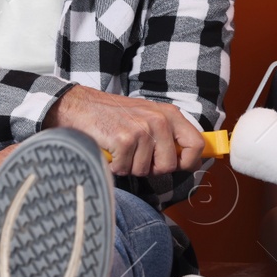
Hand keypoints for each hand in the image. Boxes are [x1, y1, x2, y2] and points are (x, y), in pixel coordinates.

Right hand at [45, 85, 203, 176]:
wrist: (80, 106)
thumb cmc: (114, 115)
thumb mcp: (148, 117)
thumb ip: (169, 136)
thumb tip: (190, 161)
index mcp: (170, 114)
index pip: (196, 145)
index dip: (190, 162)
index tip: (179, 167)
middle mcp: (159, 120)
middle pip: (169, 165)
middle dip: (151, 168)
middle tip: (137, 155)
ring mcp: (142, 129)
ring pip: (145, 171)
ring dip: (130, 166)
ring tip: (121, 149)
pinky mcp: (124, 139)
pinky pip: (125, 169)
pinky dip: (115, 165)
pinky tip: (110, 150)